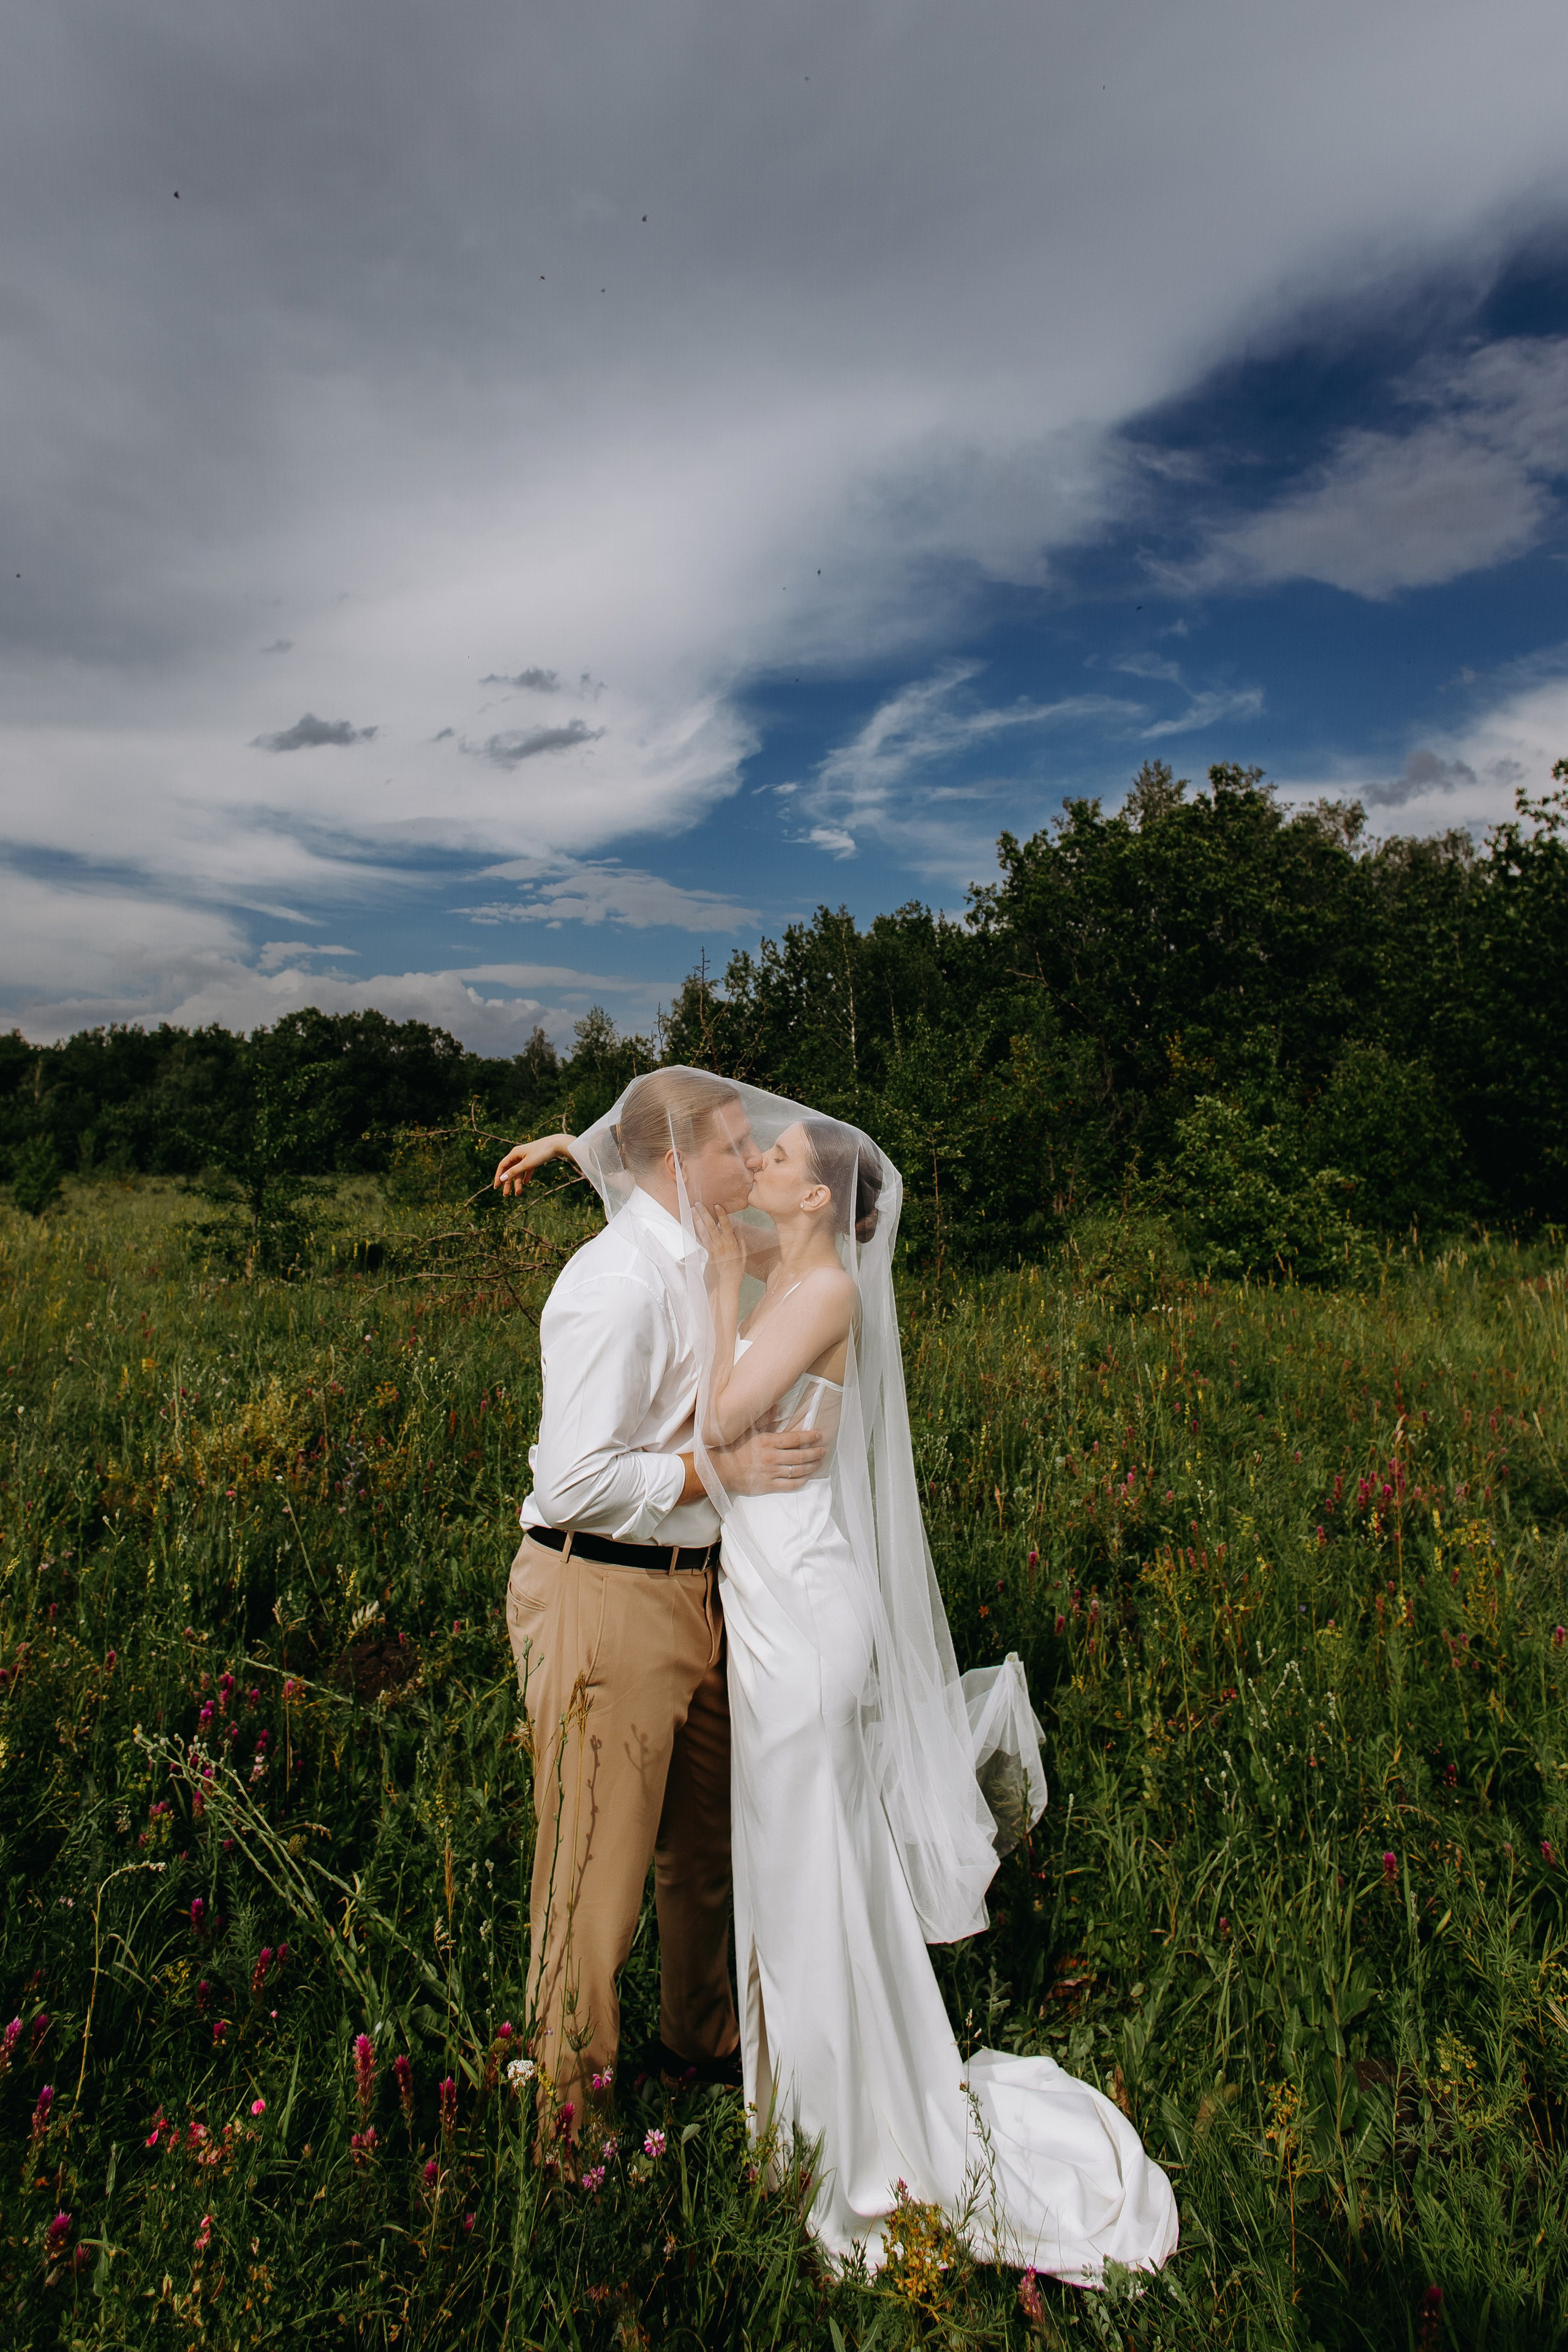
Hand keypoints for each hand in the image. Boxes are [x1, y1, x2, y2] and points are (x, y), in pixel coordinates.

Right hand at [493, 1133, 573, 1196]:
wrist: (556, 1145)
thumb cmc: (541, 1153)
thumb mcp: (527, 1164)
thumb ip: (514, 1172)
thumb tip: (502, 1179)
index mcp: (514, 1153)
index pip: (502, 1166)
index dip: (498, 1177)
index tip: (496, 1187)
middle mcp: (518, 1154)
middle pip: (510, 1170)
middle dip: (508, 1183)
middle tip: (506, 1195)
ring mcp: (526, 1156)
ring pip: (519, 1171)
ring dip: (517, 1182)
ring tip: (518, 1193)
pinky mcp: (534, 1158)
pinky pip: (527, 1169)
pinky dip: (526, 1175)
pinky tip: (525, 1183)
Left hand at [692, 1200, 745, 1282]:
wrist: (725, 1286)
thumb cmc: (735, 1272)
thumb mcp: (743, 1256)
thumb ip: (740, 1241)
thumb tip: (736, 1228)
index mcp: (731, 1244)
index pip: (726, 1225)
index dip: (721, 1215)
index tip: (717, 1205)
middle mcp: (720, 1245)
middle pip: (711, 1226)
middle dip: (704, 1213)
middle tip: (698, 1203)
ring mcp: (711, 1250)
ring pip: (703, 1232)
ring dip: (697, 1220)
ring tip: (692, 1210)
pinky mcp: (704, 1255)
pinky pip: (698, 1242)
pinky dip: (693, 1233)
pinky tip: (689, 1225)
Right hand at [711, 1426, 826, 1493]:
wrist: (722, 1469)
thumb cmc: (735, 1447)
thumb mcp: (748, 1429)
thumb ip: (765, 1419)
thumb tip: (780, 1408)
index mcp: (768, 1441)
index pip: (795, 1439)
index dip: (810, 1437)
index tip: (819, 1435)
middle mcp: (772, 1457)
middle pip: (800, 1455)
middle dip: (815, 1453)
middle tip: (823, 1451)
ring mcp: (771, 1472)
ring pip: (798, 1471)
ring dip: (811, 1466)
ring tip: (818, 1463)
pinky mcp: (768, 1486)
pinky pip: (789, 1485)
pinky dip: (800, 1481)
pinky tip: (806, 1478)